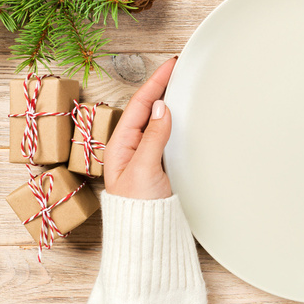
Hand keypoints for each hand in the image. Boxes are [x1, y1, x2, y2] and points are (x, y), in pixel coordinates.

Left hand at [104, 57, 176, 199]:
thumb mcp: (145, 168)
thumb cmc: (140, 209)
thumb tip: (162, 108)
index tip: (170, 66)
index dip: (155, 83)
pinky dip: (175, 121)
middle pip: (147, 109)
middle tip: (176, 69)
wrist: (147, 238)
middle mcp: (131, 148)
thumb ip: (153, 137)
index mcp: (121, 146)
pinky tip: (182, 115)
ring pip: (157, 121)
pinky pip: (166, 135)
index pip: (140, 105)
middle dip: (160, 87)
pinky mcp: (159, 166)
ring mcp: (145, 157)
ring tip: (179, 85)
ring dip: (168, 102)